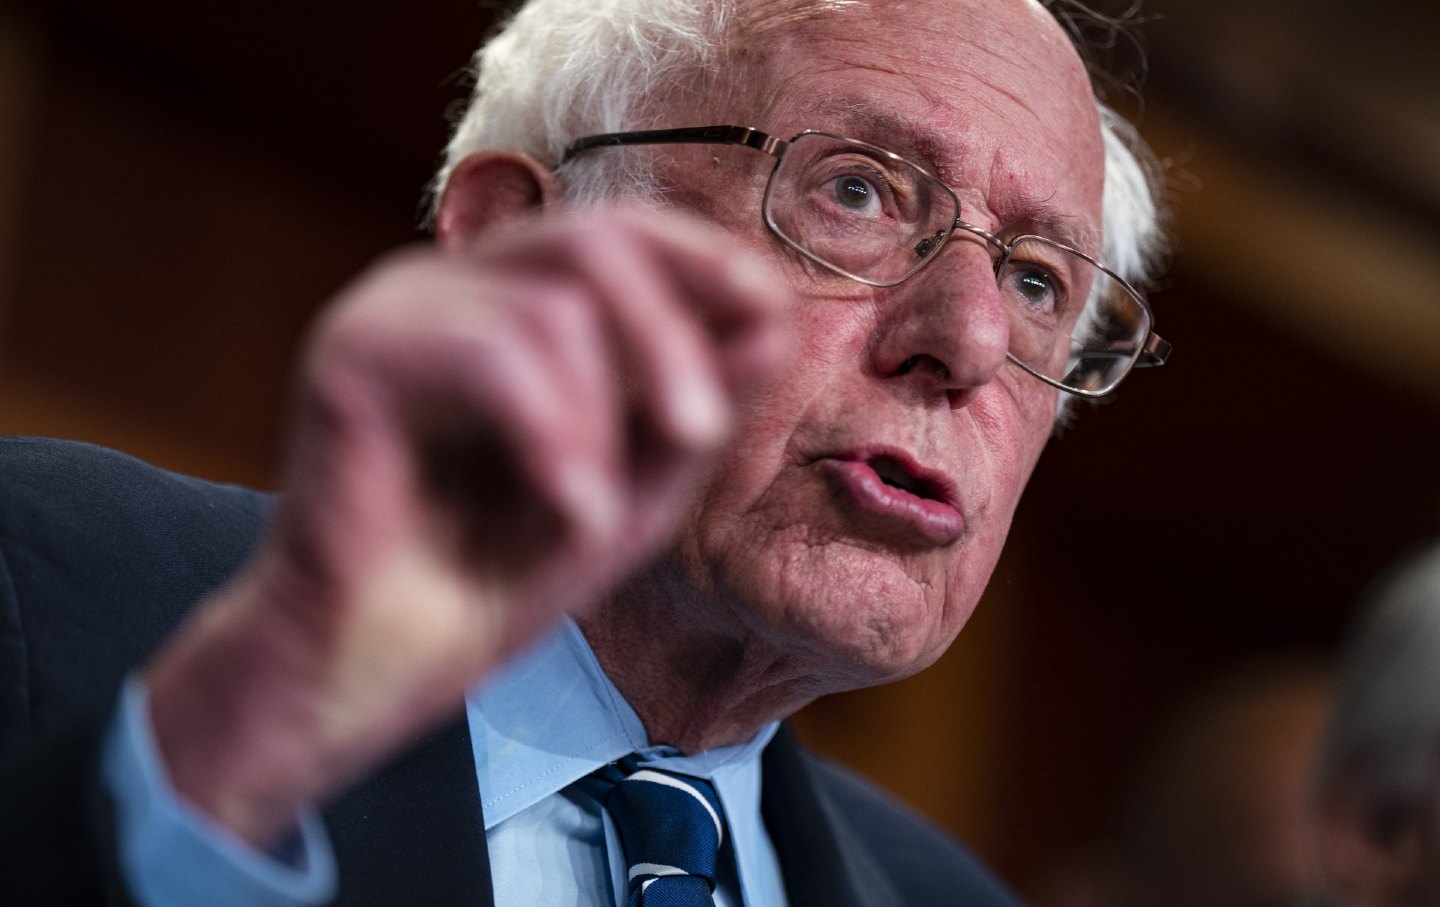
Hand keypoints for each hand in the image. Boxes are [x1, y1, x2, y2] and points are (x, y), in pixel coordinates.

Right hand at [144, 207, 787, 844]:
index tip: (769, 310)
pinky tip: (567, 512)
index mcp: (507, 301)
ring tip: (594, 512)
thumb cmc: (498, 576)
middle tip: (701, 430)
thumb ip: (696, 404)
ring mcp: (391, 311)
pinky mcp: (349, 354)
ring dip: (601, 421)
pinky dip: (552, 438)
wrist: (381, 666)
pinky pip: (491, 356)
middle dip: (668, 334)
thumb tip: (777, 316)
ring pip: (550, 304)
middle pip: (593, 237)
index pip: (620, 230)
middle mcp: (447, 286)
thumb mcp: (633, 487)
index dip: (702, 257)